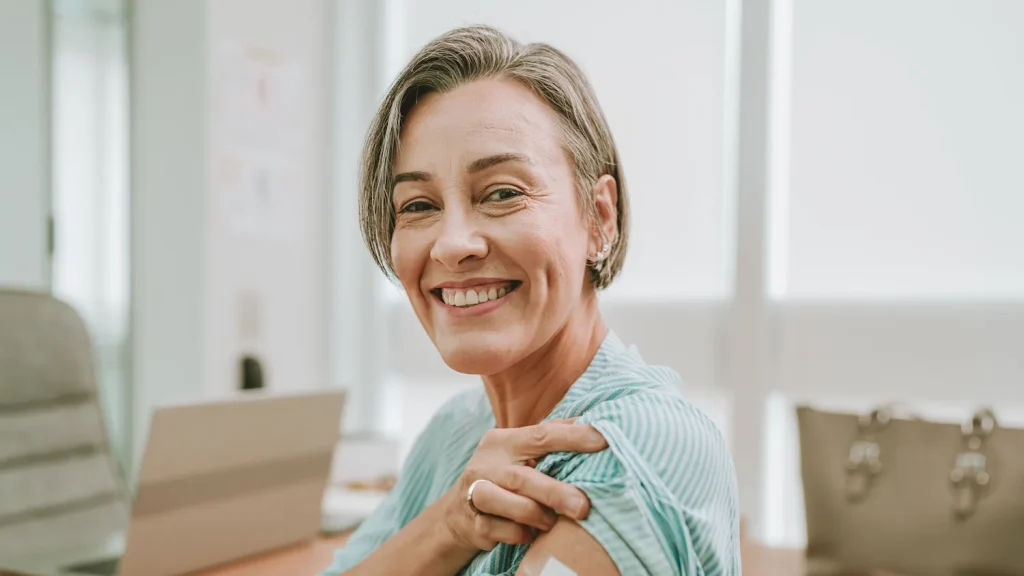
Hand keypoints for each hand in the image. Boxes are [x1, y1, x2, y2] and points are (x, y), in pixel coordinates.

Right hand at [442, 419, 607, 552]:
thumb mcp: (519, 452)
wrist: (458, 513)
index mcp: (502, 441)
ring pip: (509, 505)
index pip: (541, 434)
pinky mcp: (474, 523)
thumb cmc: (500, 476)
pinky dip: (522, 534)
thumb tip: (589, 420)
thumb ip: (549, 437)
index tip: (603, 441)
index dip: (572, 437)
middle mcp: (486, 464)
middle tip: (583, 507)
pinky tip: (530, 534)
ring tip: (552, 522)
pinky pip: (504, 531)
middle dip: (555, 492)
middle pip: (523, 477)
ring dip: (537, 516)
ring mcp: (475, 494)